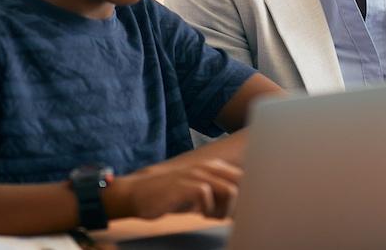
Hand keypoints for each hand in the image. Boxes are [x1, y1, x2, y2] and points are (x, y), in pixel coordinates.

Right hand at [105, 158, 241, 220]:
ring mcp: (196, 174)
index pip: (245, 178)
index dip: (248, 197)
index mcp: (214, 168)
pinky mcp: (184, 184)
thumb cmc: (170, 196)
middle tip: (225, 217)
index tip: (239, 212)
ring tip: (211, 216)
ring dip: (225, 209)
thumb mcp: (198, 192)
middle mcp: (208, 168)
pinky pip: (207, 195)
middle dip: (240, 203)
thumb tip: (241, 208)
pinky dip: (207, 210)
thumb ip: (219, 194)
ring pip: (230, 190)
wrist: (137, 194)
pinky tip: (198, 214)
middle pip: (242, 183)